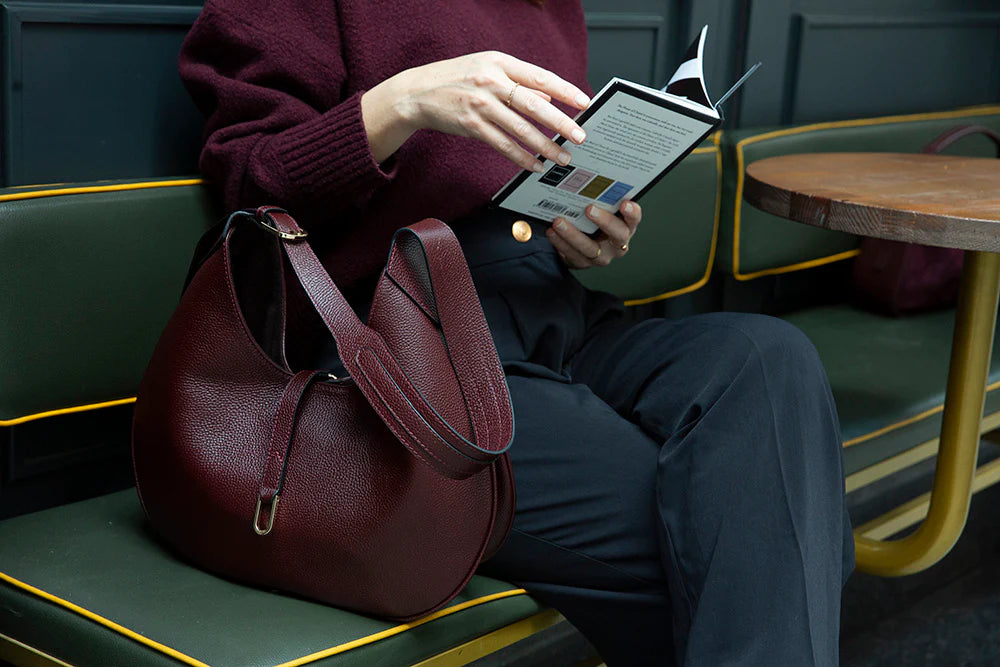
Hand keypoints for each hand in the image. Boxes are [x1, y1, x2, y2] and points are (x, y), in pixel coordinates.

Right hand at [361, 51, 590, 168]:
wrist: (416, 93)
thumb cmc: (455, 78)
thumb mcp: (486, 69)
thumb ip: (517, 81)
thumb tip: (548, 94)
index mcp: (499, 62)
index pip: (540, 76)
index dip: (564, 90)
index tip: (584, 103)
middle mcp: (491, 81)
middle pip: (534, 104)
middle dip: (561, 122)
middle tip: (580, 136)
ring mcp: (480, 104)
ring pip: (521, 129)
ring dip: (545, 146)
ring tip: (562, 157)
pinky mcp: (471, 126)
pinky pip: (502, 145)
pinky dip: (521, 157)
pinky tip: (535, 165)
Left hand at [546, 200, 640, 268]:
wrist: (583, 246)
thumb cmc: (595, 222)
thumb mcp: (603, 211)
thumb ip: (602, 200)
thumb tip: (588, 177)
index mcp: (626, 227)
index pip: (634, 220)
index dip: (632, 213)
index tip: (625, 203)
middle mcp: (617, 244)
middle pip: (617, 235)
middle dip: (604, 221)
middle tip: (590, 209)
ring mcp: (601, 256)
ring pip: (589, 248)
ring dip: (572, 234)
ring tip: (558, 222)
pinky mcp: (583, 263)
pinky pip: (571, 254)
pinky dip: (560, 242)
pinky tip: (551, 232)